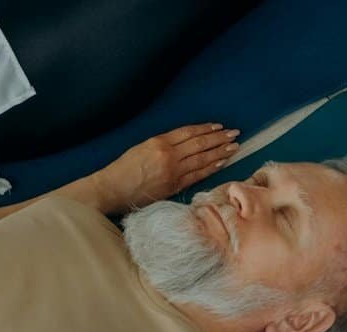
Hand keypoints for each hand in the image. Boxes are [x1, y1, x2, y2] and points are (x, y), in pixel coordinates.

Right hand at [91, 124, 239, 211]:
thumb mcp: (140, 149)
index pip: (189, 132)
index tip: (219, 127)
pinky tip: (221, 163)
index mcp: (159, 142)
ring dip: (220, 152)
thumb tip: (181, 147)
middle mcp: (169, 155)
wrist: (112, 189)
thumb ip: (162, 146)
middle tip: (234, 134)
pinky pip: (197, 175)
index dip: (206, 129)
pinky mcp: (173, 186)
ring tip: (233, 147)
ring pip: (202, 159)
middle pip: (200, 143)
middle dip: (219, 138)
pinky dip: (210, 168)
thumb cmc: (122, 170)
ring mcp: (173, 171)